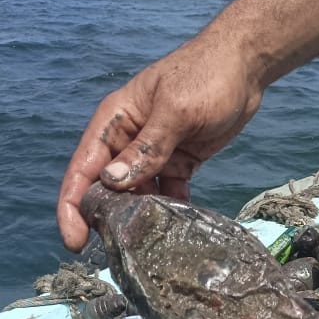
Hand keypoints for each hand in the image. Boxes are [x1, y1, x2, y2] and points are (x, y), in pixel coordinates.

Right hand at [57, 27, 261, 250]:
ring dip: (141, 219)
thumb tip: (113, 183)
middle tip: (120, 252)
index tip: (75, 242)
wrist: (246, 66)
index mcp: (115, 122)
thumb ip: (147, 148)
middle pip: (107, 188)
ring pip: (138, 194)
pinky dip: (170, 210)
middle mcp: (128, 140)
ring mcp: (154, 152)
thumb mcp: (176, 112)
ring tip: (150, 246)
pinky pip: (168, 193)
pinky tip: (177, 230)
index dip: (73, 207)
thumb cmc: (206, 76)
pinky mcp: (179, 161)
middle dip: (108, 219)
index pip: (83, 169)